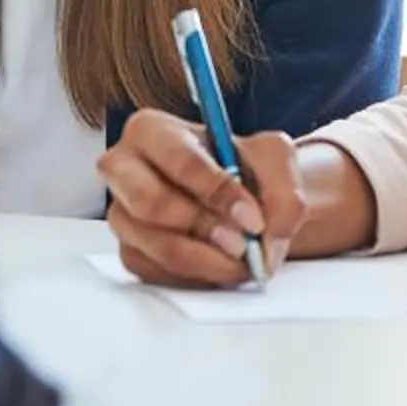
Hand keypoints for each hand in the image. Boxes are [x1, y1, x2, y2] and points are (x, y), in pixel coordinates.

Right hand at [100, 113, 305, 289]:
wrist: (240, 201)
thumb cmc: (244, 168)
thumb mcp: (275, 158)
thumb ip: (284, 185)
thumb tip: (273, 227)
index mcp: (151, 130)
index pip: (176, 159)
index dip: (216, 190)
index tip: (251, 217)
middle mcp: (124, 169)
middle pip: (150, 202)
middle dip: (203, 227)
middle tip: (242, 244)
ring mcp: (122, 214)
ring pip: (158, 245)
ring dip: (208, 259)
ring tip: (242, 259)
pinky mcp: (131, 252)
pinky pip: (160, 272)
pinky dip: (199, 275)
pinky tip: (222, 263)